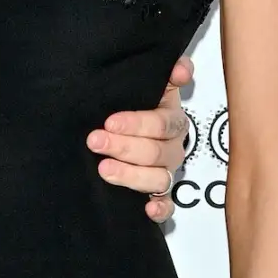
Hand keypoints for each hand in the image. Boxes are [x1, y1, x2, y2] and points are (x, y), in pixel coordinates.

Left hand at [87, 54, 192, 221]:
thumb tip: (182, 68)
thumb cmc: (135, 104)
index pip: (162, 124)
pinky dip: (160, 209)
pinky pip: (167, 205)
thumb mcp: (150, 85)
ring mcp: (166, 173)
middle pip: (156, 153)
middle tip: (95, 141)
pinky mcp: (159, 194)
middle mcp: (172, 148)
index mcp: (171, 121)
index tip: (109, 122)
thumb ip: (167, 73)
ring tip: (104, 169)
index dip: (137, 123)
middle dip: (123, 147)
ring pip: (159, 180)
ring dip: (131, 175)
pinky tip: (146, 208)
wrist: (118, 125)